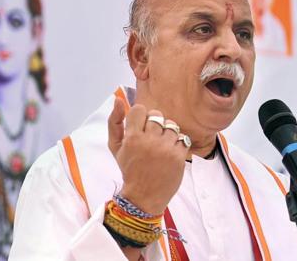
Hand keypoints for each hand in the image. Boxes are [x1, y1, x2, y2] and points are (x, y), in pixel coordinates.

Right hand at [107, 98, 189, 214]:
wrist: (144, 196)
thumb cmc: (129, 169)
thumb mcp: (115, 147)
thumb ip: (114, 122)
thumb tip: (117, 99)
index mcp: (132, 137)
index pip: (140, 109)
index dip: (141, 117)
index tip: (140, 128)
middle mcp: (149, 141)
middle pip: (157, 115)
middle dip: (154, 124)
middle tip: (151, 139)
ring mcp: (166, 148)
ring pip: (171, 125)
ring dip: (167, 134)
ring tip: (161, 147)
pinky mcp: (179, 156)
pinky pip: (182, 138)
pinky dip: (177, 144)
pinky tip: (169, 154)